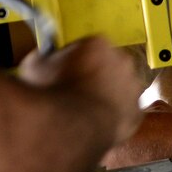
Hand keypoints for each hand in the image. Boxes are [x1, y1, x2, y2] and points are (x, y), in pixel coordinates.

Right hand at [18, 37, 143, 143]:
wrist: (72, 127)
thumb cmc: (52, 94)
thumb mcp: (34, 66)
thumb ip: (43, 58)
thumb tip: (42, 59)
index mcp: (98, 44)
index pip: (87, 47)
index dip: (73, 60)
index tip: (63, 71)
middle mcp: (122, 60)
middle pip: (107, 65)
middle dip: (94, 75)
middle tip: (74, 90)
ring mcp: (133, 86)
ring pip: (120, 88)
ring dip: (107, 95)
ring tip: (84, 110)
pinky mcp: (137, 112)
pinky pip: (125, 111)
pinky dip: (114, 116)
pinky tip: (97, 123)